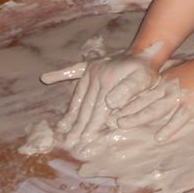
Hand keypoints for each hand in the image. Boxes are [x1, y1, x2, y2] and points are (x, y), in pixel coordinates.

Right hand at [42, 55, 157, 146]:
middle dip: (77, 125)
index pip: (98, 110)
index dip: (91, 126)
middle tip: (68, 142)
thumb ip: (128, 91)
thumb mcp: (143, 79)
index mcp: (108, 81)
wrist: (146, 51)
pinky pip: (73, 70)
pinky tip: (47, 78)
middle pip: (85, 106)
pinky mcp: (90, 64)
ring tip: (61, 127)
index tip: (84, 140)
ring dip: (70, 111)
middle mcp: (96, 74)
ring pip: (78, 94)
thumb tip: (110, 103)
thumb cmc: (146, 70)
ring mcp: (92, 69)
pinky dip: (60, 75)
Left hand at [115, 60, 193, 142]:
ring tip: (122, 124)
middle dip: (125, 110)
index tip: (110, 106)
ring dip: (137, 117)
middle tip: (109, 119)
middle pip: (142, 101)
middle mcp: (166, 89)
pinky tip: (159, 137)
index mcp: (163, 81)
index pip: (140, 92)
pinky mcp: (190, 107)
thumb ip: (163, 74)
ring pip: (154, 109)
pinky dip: (169, 128)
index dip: (125, 100)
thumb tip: (152, 78)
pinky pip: (178, 119)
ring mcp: (177, 98)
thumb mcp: (177, 68)